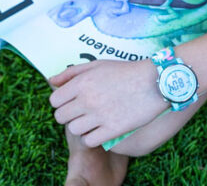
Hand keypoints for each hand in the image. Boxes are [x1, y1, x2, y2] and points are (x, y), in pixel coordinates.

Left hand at [48, 59, 167, 147]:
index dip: (62, 102)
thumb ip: (71, 72)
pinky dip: (93, 137)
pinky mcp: (112, 129)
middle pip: (61, 117)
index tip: (73, 102)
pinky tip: (102, 129)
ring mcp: (99, 115)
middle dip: (69, 115)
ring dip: (81, 127)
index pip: (54, 101)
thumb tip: (51, 82)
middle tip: (83, 112)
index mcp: (82, 82)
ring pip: (74, 130)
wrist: (156, 82)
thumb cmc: (126, 72)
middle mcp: (87, 99)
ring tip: (94, 120)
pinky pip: (89, 140)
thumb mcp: (98, 65)